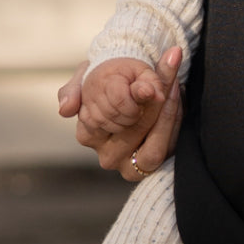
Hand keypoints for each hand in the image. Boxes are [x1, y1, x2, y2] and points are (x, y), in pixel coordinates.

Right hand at [56, 46, 182, 179]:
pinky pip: (167, 149)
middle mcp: (107, 156)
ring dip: (169, 115)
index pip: (112, 118)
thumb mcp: (85, 77)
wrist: (129, 89)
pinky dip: (175, 123)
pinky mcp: (153, 165)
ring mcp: (131, 165)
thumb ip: (71, 91)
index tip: (150, 81)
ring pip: (154, 148)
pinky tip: (178, 99)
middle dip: (156, 103)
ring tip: (175, 87)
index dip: (133, 99)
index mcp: (88, 135)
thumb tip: (65, 109)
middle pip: (136, 130)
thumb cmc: (106, 83)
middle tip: (170, 79)